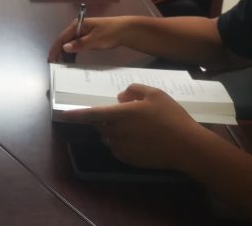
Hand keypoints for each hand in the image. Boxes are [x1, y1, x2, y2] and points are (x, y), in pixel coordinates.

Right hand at [47, 16, 127, 61]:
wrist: (126, 30)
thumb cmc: (110, 33)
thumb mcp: (95, 40)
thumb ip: (79, 44)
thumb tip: (64, 48)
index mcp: (77, 25)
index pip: (62, 38)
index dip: (55, 49)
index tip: (50, 59)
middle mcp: (77, 27)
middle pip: (64, 40)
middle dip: (58, 52)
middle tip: (54, 64)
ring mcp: (82, 32)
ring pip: (70, 43)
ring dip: (65, 53)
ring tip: (61, 64)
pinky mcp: (87, 37)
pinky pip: (76, 44)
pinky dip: (73, 52)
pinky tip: (71, 59)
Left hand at [60, 84, 206, 168]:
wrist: (187, 147)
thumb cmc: (171, 117)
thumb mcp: (155, 94)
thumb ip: (133, 90)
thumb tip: (120, 97)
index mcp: (120, 114)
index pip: (92, 114)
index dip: (77, 114)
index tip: (64, 113)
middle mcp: (117, 132)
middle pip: (100, 125)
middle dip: (104, 118)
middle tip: (123, 114)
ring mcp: (122, 148)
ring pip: (108, 137)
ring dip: (112, 131)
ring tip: (134, 127)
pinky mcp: (130, 160)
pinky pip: (118, 149)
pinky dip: (121, 143)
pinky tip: (139, 140)